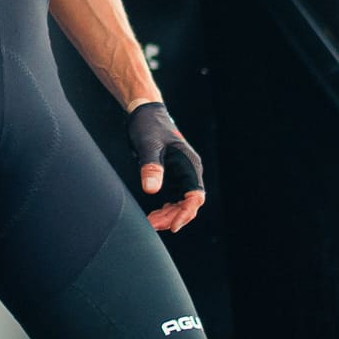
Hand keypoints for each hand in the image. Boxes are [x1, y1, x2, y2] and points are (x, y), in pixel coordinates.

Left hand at [126, 101, 204, 234]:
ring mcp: (182, 174)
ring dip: (169, 215)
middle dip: (173, 217)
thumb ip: (151, 167)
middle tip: (152, 224)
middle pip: (188, 203)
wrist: (144, 112)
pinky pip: (175, 198)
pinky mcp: (173, 175)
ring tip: (151, 222)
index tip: (173, 226)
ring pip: (181, 203)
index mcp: (189, 165)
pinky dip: (166, 208)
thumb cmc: (148, 126)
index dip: (185, 213)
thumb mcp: (148, 146)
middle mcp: (189, 171)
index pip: (195, 196)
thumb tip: (151, 191)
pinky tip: (155, 214)